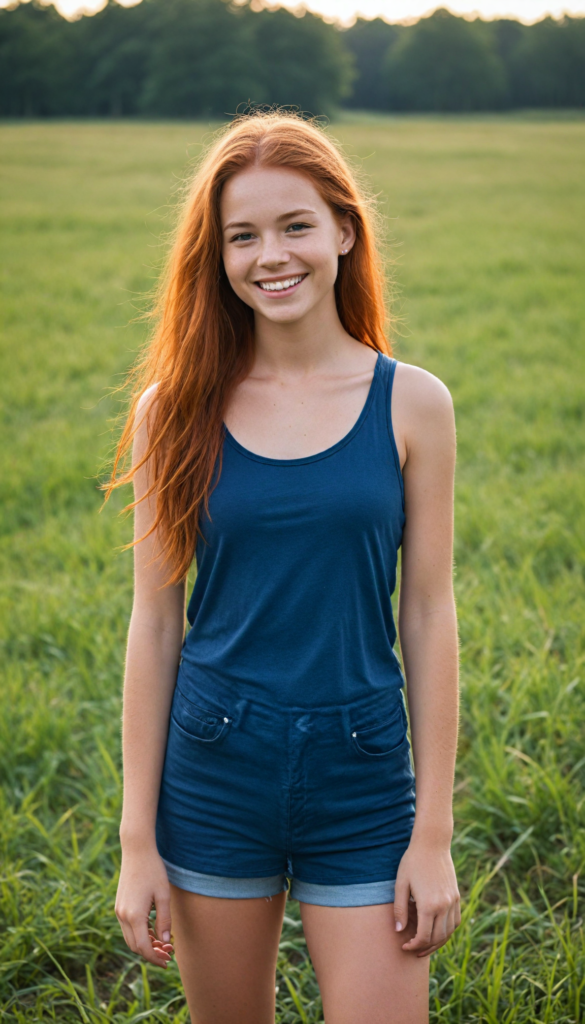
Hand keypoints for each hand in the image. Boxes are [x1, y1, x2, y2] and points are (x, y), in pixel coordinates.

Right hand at [115, 841, 174, 968]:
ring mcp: (119, 911)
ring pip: (130, 938)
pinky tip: (154, 932)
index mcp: (134, 915)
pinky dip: (140, 934)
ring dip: (145, 944)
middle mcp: (122, 916)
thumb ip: (164, 920)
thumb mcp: (163, 895)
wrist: (136, 851)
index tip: (167, 962)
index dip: (155, 958)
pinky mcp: (119, 906)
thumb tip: (165, 941)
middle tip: (169, 953)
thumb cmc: (153, 870)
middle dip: (151, 953)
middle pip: (135, 946)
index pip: (143, 947)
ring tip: (163, 943)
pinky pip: (128, 928)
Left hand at [393, 836, 460, 956]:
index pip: (423, 937)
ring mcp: (453, 901)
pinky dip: (448, 931)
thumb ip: (400, 909)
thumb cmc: (412, 862)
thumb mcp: (400, 884)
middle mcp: (444, 906)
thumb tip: (398, 931)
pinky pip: (455, 921)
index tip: (404, 946)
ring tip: (425, 945)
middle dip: (425, 948)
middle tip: (413, 949)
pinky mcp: (457, 896)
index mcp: (428, 905)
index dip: (413, 945)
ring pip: (449, 932)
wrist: (432, 843)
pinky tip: (438, 931)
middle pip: (437, 938)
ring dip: (437, 942)